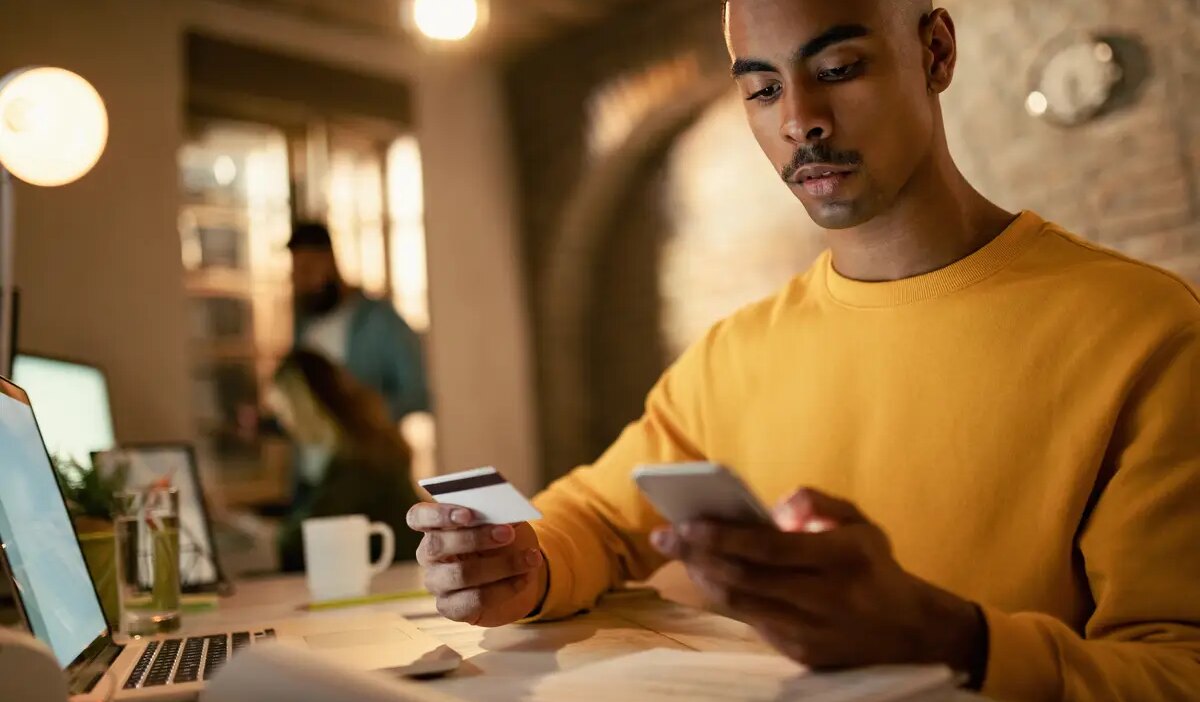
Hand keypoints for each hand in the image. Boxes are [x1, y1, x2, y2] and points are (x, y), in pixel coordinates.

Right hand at [407, 503, 547, 626]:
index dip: (438, 514)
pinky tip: (524, 578)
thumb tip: (505, 510)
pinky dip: (505, 588)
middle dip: (475, 538)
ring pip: (460, 574)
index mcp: (435, 526)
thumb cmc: (506, 540)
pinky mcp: (451, 608)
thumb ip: (500, 514)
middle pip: (437, 545)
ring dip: (500, 565)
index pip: (418, 516)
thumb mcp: (506, 521)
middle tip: (507, 534)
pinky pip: (475, 600)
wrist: (520, 573)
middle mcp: (429, 555)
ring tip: (530, 558)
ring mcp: (437, 583)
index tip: (467, 513)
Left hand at [649, 488, 983, 672]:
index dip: (722, 536)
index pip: (769, 548)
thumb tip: (777, 505)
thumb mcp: (859, 522)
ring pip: (741, 604)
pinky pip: (751, 621)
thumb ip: (818, 502)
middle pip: (745, 577)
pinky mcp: (802, 654)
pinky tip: (706, 575)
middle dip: (698, 554)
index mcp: (844, 558)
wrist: (911, 632)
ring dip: (703, 576)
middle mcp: (827, 599)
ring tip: (680, 552)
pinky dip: (723, 597)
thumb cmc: (873, 565)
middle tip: (663, 535)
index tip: (685, 522)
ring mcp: (813, 632)